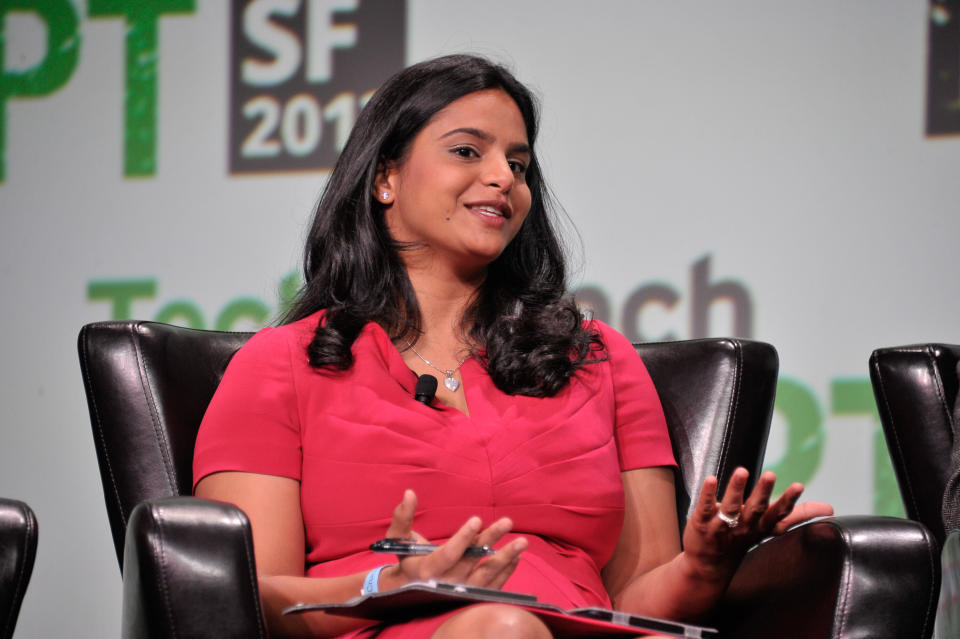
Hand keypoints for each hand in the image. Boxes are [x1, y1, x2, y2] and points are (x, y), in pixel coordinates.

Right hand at [378, 490, 527, 590]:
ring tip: (522, 542)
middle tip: (507, 521)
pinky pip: (493, 587)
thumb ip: (403, 516)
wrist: (408, 592)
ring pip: (487, 576)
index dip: (463, 537)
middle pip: (472, 562)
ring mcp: (460, 593)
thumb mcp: (397, 539)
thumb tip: (409, 493)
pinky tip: (516, 557)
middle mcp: (445, 584)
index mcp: (426, 570)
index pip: (448, 554)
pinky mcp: (472, 598)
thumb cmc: (406, 559)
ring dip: (506, 558)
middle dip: (490, 540)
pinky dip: (506, 572)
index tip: (477, 519)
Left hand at [681, 468, 832, 580]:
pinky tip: (711, 479)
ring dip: (736, 489)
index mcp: (762, 526)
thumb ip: (797, 515)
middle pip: (755, 509)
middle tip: (771, 474)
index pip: (777, 514)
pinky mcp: (701, 523)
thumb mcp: (771, 528)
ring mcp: (722, 526)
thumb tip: (829, 509)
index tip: (799, 486)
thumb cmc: (743, 538)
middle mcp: (744, 527)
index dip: (788, 501)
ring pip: (730, 508)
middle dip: (763, 493)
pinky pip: (704, 508)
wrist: (709, 564)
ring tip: (742, 471)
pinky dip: (707, 495)